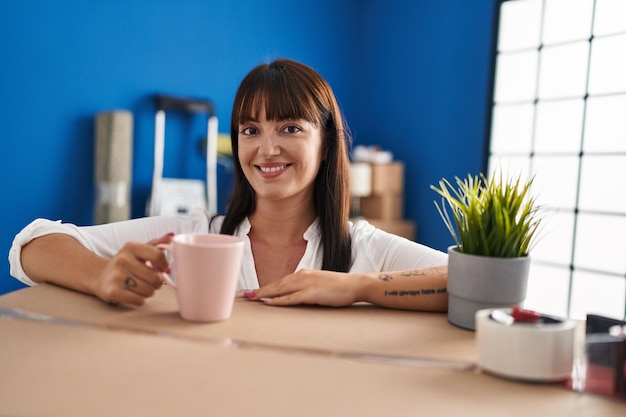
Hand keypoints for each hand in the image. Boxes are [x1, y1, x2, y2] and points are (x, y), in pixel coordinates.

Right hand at [93, 233, 173, 305]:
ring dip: (149, 292)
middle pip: (155, 277)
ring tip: (142, 287)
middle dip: (157, 282)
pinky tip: (135, 294)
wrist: (100, 276)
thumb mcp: (139, 250)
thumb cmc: (126, 263)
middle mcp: (122, 260)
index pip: (158, 255)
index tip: (163, 269)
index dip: (165, 265)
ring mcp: (116, 276)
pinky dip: (141, 300)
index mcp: (131, 247)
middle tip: (151, 281)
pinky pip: (139, 300)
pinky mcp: (112, 292)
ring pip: (149, 290)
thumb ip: (157, 244)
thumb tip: (172, 236)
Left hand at [244, 269, 361, 306]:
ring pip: (280, 290)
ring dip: (264, 294)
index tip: (253, 291)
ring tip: (251, 298)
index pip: (280, 281)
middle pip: (276, 284)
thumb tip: (295, 296)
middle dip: (260, 290)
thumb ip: (306, 288)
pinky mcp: (311, 293)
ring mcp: (306, 284)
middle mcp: (302, 276)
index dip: (266, 287)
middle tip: (245, 295)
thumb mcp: (319, 285)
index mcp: (303, 274)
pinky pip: (291, 298)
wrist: (354, 285)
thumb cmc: (338, 287)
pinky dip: (278, 300)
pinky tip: (268, 302)